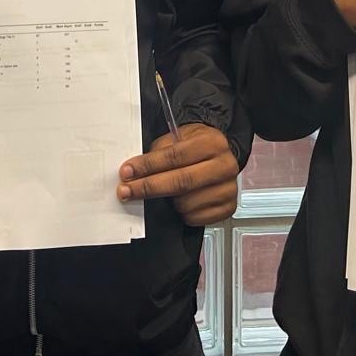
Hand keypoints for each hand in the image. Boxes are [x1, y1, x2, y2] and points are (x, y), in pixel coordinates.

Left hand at [117, 125, 238, 225]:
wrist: (219, 157)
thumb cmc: (196, 146)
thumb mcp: (179, 137)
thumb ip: (159, 151)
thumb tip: (134, 172)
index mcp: (212, 142)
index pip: (175, 156)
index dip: (148, 166)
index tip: (127, 172)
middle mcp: (225, 166)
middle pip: (181, 181)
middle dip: (148, 187)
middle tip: (127, 191)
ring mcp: (228, 189)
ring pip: (186, 203)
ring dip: (168, 201)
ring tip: (165, 193)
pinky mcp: (227, 208)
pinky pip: (195, 218)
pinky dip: (182, 213)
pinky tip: (180, 201)